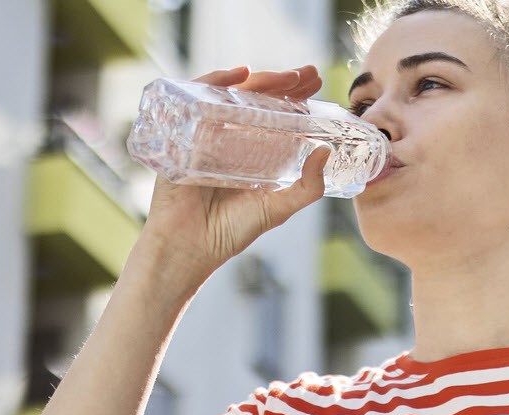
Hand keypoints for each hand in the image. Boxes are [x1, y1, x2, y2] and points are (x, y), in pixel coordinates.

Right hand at [139, 64, 332, 278]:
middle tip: (308, 74)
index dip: (295, 96)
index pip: (275, 115)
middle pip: (256, 99)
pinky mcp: (182, 134)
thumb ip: (307, 187)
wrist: (189, 246)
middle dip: (283, 83)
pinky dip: (217, 82)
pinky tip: (239, 75)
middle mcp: (230, 139)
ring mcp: (206, 134)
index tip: (316, 82)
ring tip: (286, 77)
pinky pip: (198, 99)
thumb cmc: (230, 231)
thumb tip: (326, 152)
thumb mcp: (277, 207)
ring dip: (260, 81)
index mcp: (252, 153)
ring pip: (233, 95)